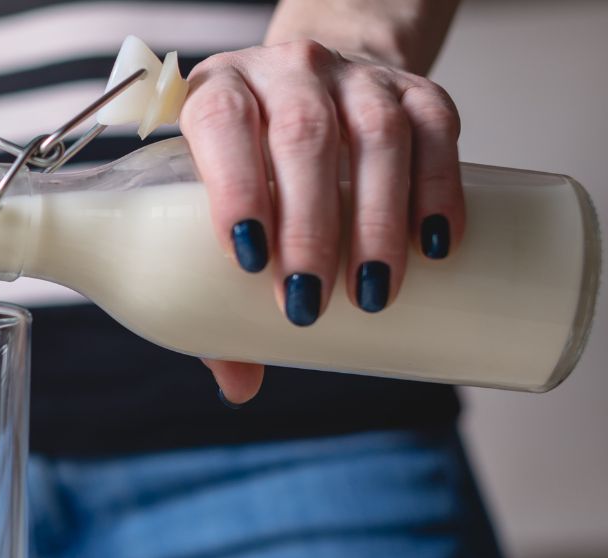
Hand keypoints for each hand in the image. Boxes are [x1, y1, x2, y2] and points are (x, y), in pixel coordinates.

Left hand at [179, 40, 463, 403]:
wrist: (314, 91)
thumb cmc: (251, 167)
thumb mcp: (218, 209)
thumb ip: (216, 291)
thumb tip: (239, 386)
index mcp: (218, 93)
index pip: (221, 123)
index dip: (236, 185)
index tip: (249, 258)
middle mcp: (285, 72)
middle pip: (303, 137)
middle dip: (311, 226)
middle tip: (311, 303)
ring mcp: (354, 77)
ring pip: (375, 134)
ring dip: (377, 219)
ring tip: (373, 293)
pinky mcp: (415, 89)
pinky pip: (436, 130)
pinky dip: (439, 190)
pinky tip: (437, 244)